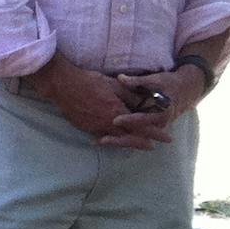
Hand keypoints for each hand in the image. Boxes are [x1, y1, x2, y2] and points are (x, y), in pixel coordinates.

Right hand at [26, 56, 158, 146]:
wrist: (62, 85)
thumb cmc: (89, 81)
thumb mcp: (115, 85)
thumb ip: (131, 96)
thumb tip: (145, 104)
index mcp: (117, 112)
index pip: (141, 127)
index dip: (155, 134)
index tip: (166, 139)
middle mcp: (107, 123)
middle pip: (129, 138)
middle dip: (141, 142)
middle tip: (151, 146)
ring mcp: (94, 127)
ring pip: (115, 139)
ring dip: (126, 141)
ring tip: (134, 143)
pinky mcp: (84, 127)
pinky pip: (101, 136)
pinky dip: (110, 139)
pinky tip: (111, 138)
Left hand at [109, 65, 204, 147]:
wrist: (186, 90)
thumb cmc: (169, 83)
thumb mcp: (156, 79)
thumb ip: (137, 81)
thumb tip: (120, 77)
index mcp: (163, 112)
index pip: (144, 119)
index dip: (130, 120)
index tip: (115, 120)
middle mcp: (160, 124)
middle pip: (139, 136)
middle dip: (122, 139)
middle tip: (103, 139)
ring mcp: (156, 129)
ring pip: (137, 139)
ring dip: (120, 141)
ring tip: (100, 142)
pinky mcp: (151, 129)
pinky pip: (137, 137)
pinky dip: (123, 138)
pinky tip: (105, 139)